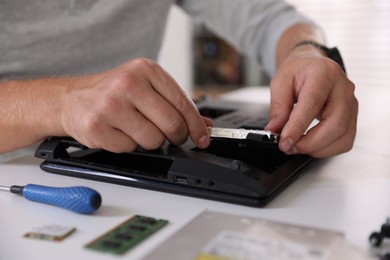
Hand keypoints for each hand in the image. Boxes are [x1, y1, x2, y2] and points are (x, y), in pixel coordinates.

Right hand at [60, 58, 211, 152]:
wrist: (71, 99)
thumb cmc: (112, 92)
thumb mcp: (145, 87)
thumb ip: (174, 103)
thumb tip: (204, 124)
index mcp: (145, 70)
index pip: (183, 103)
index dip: (197, 125)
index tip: (203, 137)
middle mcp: (128, 84)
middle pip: (172, 124)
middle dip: (176, 136)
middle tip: (171, 136)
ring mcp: (110, 106)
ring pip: (153, 140)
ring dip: (148, 140)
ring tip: (134, 127)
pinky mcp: (97, 127)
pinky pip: (130, 149)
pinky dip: (128, 145)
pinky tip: (118, 132)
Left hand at [265, 48, 357, 157]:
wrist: (311, 66)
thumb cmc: (298, 71)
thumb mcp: (280, 83)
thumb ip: (277, 108)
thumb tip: (274, 130)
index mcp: (324, 74)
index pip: (312, 105)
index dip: (298, 127)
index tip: (284, 141)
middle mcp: (343, 88)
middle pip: (335, 125)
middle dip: (309, 143)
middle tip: (288, 147)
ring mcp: (351, 103)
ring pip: (343, 137)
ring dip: (317, 149)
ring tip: (296, 146)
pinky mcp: (352, 117)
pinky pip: (345, 141)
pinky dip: (326, 149)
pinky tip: (310, 144)